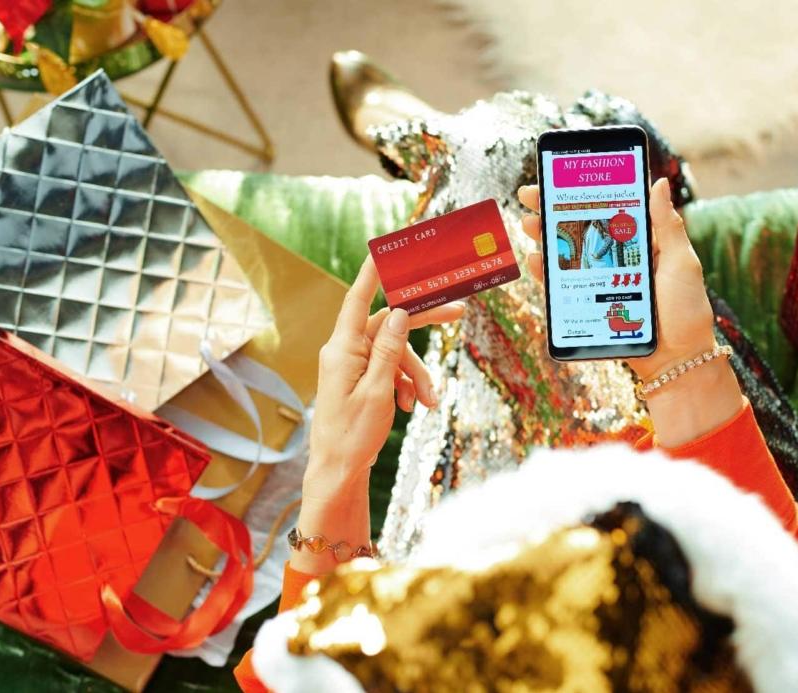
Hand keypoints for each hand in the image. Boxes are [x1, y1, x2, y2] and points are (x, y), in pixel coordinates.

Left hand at [294, 256, 463, 573]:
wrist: (339, 470)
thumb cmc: (353, 434)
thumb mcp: (377, 390)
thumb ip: (389, 349)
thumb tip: (400, 312)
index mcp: (342, 348)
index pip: (359, 299)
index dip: (373, 272)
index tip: (384, 248)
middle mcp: (345, 350)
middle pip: (389, 325)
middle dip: (423, 325)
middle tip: (458, 313)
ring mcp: (352, 365)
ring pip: (395, 353)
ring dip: (417, 374)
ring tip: (429, 402)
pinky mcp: (360, 379)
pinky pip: (389, 370)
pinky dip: (406, 385)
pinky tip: (414, 407)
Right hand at [518, 178, 744, 446]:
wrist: (678, 360)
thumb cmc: (686, 310)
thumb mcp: (681, 262)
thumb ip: (668, 225)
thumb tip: (658, 182)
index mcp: (641, 242)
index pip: (608, 208)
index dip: (583, 192)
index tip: (561, 176)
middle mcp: (617, 258)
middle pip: (580, 228)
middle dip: (553, 210)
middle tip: (531, 197)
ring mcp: (601, 281)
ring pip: (567, 254)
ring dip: (544, 238)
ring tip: (529, 225)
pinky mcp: (590, 304)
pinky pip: (563, 286)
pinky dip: (545, 274)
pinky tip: (535, 262)